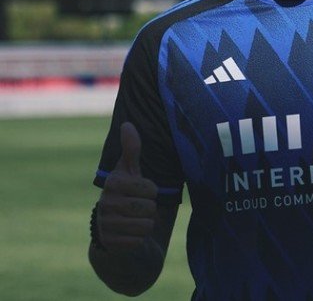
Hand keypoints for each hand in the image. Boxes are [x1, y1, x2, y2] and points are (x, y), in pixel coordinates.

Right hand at [96, 122, 158, 251]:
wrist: (113, 227)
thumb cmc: (126, 193)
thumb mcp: (130, 170)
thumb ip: (131, 149)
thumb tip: (127, 124)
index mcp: (112, 183)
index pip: (150, 189)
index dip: (152, 191)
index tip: (143, 191)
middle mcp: (105, 203)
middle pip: (149, 208)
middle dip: (151, 209)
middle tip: (140, 207)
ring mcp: (105, 224)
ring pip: (146, 225)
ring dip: (147, 224)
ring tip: (136, 219)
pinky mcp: (109, 243)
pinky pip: (138, 241)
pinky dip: (140, 238)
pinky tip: (130, 233)